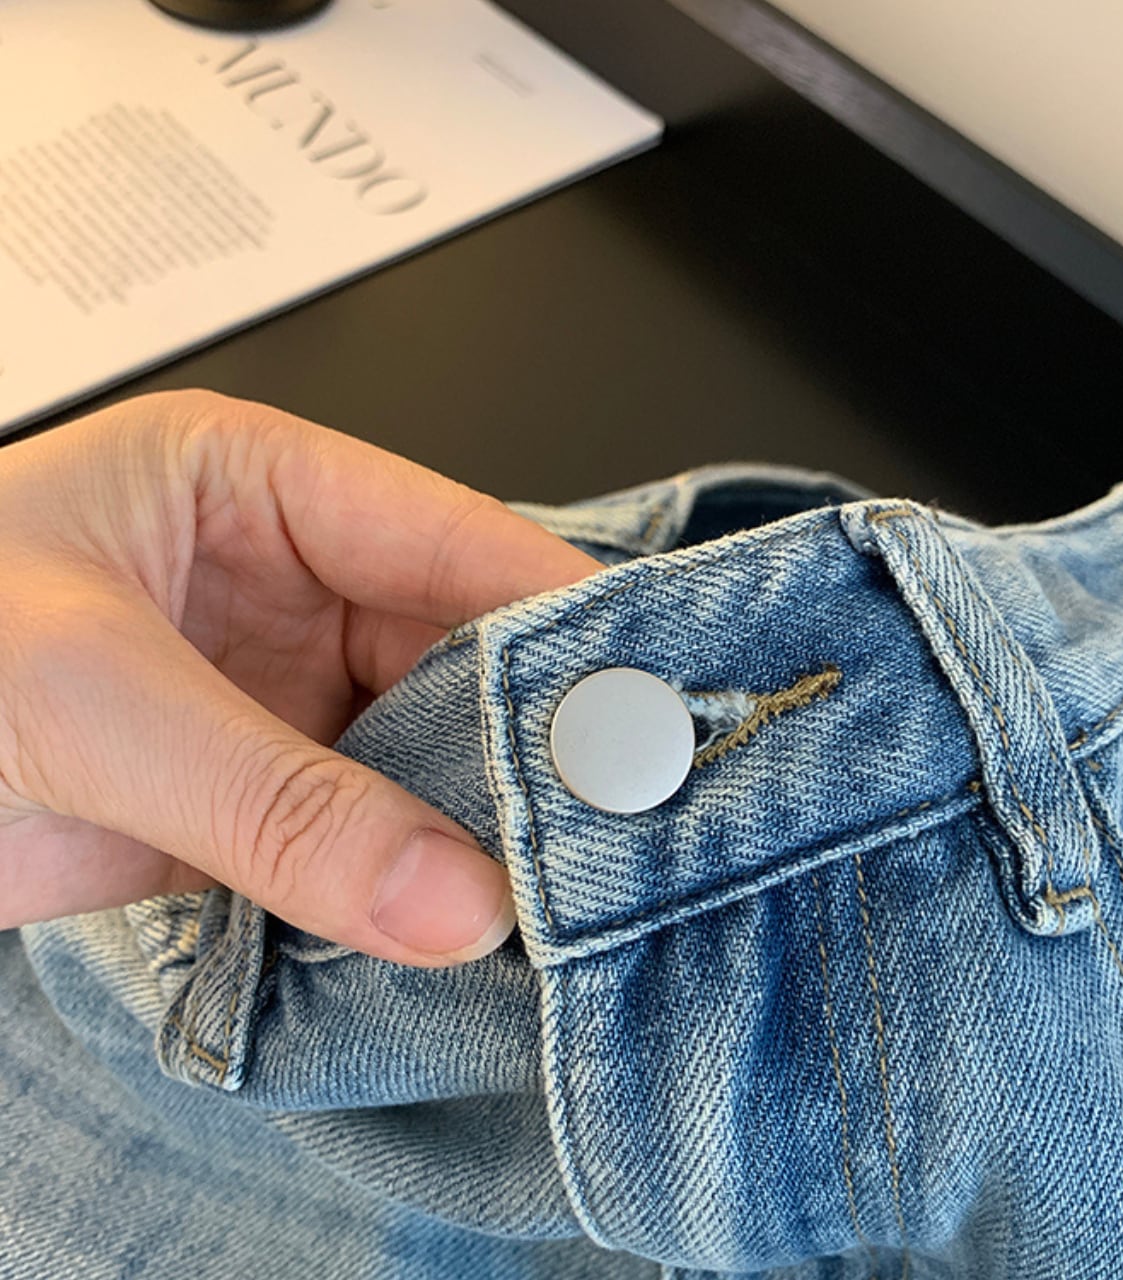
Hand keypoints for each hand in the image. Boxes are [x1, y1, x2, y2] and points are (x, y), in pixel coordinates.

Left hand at [0, 391, 597, 962]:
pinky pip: (371, 838)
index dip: (562, 623)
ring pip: (431, 756)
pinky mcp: (257, 798)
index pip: (458, 539)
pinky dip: (420, 885)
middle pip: (465, 657)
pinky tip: (477, 926)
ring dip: (485, 826)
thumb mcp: (83, 697)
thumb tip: (451, 897)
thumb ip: (273, 801)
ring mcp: (281, 696)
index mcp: (264, 486)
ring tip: (569, 891)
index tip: (652, 709)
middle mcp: (293, 584)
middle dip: (539, 742)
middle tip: (626, 827)